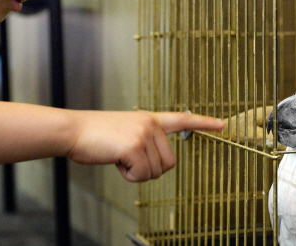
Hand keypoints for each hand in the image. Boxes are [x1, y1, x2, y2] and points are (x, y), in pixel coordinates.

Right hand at [66, 111, 224, 181]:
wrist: (73, 131)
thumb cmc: (95, 135)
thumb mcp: (125, 131)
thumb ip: (145, 140)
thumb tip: (156, 161)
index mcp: (149, 119)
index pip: (182, 119)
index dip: (204, 123)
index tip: (222, 125)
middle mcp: (150, 124)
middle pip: (169, 163)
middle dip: (149, 169)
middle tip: (127, 158)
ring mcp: (143, 134)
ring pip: (155, 171)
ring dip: (136, 172)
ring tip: (118, 156)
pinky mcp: (134, 146)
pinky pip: (142, 175)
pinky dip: (128, 176)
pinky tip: (115, 160)